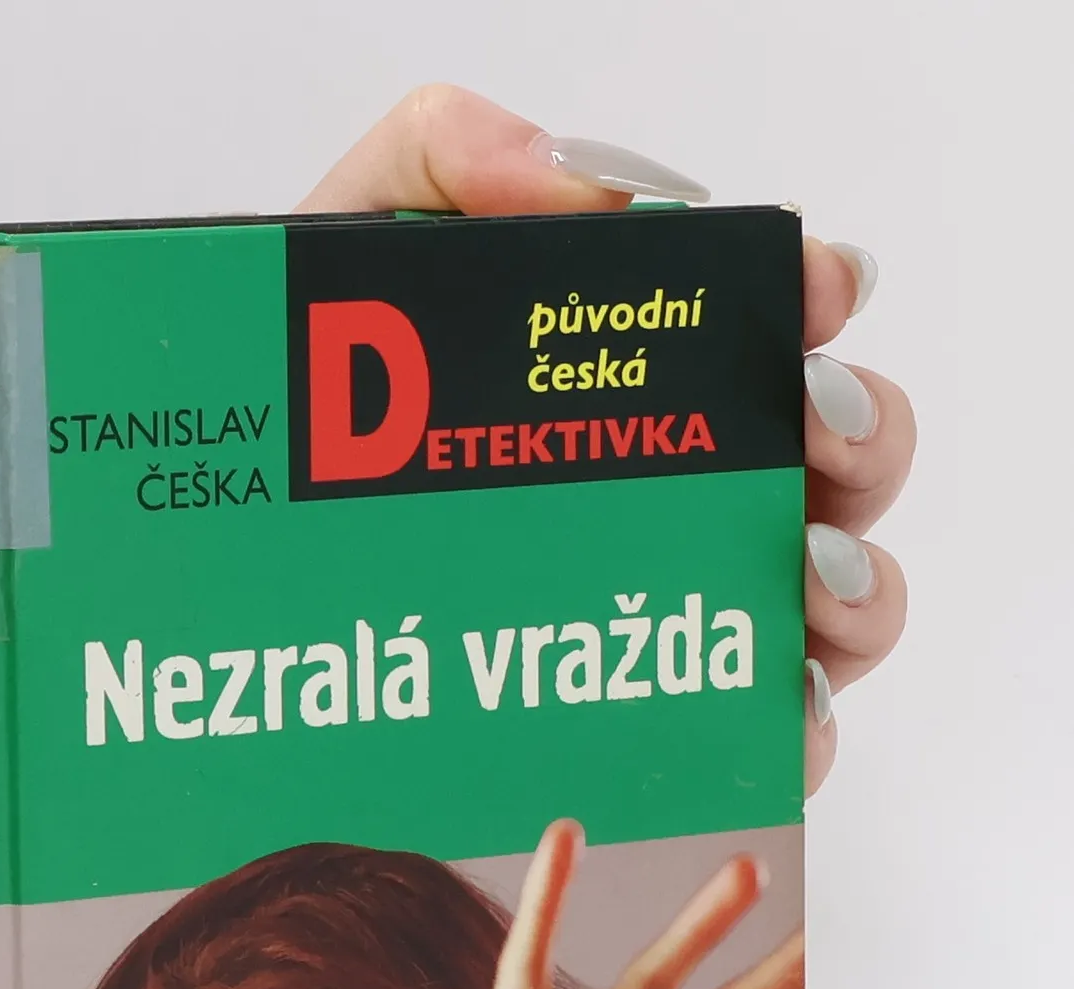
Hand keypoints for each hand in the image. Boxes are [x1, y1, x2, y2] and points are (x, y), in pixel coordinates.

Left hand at [296, 85, 913, 793]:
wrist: (213, 558)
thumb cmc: (287, 427)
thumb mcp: (338, 259)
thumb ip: (446, 160)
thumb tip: (598, 184)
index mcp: (630, 385)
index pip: (764, 326)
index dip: (812, 297)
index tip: (812, 287)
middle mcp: (678, 500)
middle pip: (840, 461)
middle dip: (861, 433)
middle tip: (811, 423)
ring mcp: (679, 620)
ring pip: (838, 606)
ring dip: (858, 583)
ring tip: (803, 568)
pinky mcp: (653, 733)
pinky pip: (767, 742)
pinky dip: (797, 726)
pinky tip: (773, 703)